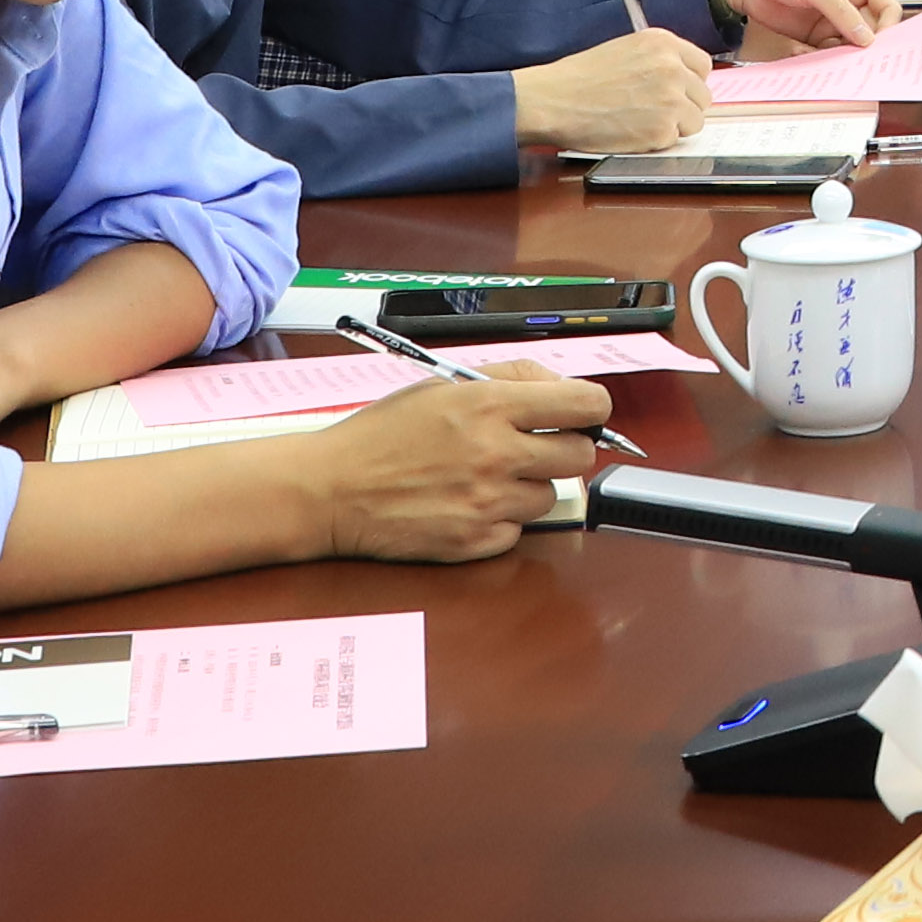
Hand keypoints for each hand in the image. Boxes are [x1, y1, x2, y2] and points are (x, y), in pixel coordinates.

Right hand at [291, 371, 614, 560]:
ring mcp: (488, 502)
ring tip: (484, 477)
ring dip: (528, 486)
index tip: (580, 414)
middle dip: (565, 448)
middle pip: (580, 455)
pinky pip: (518, 530)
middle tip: (535, 447)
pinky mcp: (475, 542)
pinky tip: (465, 504)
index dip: (591, 409)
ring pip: (550, 495)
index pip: (586, 404)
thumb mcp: (444, 385)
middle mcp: (497, 453)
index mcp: (490, 405)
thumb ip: (510, 379)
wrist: (330, 490)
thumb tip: (562, 387)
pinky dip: (501, 519)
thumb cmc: (382, 434)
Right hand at [511, 29, 713, 151]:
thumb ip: (658, 60)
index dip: (689, 82)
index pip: (702, 65)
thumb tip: (683, 79)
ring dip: (673, 126)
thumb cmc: (580, 78)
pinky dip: (656, 141)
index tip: (676, 91)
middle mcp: (672, 67)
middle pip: (702, 95)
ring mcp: (671, 98)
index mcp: (663, 43)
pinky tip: (631, 132)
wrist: (553, 100)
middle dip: (683, 106)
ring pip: (695, 120)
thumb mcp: (626, 50)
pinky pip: (674, 140)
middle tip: (653, 112)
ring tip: (641, 122)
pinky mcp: (662, 129)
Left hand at [714, 0, 900, 51]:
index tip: (878, 46)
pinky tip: (809, 55)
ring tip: (831, 60)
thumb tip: (867, 38)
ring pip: (852, 44)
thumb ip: (842, 12)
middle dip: (866, 46)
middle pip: (873, 29)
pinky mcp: (817, 33)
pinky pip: (830, 52)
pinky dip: (824, 58)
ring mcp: (834, 17)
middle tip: (859, 62)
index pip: (888, 6)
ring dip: (843, 55)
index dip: (888, 27)